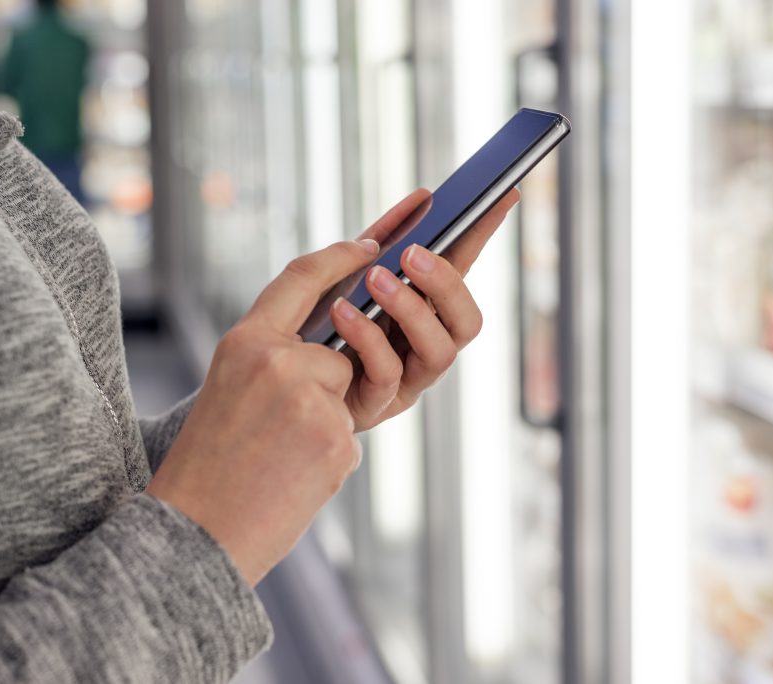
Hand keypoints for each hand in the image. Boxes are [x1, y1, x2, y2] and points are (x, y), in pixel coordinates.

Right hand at [146, 238, 381, 585]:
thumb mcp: (230, 387)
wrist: (194, 532)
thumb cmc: (210, 463)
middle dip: (328, 382)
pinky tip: (291, 478)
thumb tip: (337, 343)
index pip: (302, 276)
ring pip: (347, 396)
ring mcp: (308, 399)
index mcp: (245, 341)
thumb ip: (276, 355)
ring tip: (278, 456)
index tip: (372, 244)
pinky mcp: (334, 440)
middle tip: (284, 421)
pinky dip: (327, 459)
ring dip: (325, 425)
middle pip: (338, 351)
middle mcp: (276, 360)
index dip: (342, 256)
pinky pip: (349, 436)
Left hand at [330, 187, 520, 430]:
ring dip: (411, 309)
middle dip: (447, 284)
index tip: (503, 193)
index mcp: (423, 311)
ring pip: (441, 351)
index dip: (484, 236)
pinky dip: (367, 336)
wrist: (269, 379)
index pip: (463, 270)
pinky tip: (342, 311)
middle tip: (412, 254)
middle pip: (468, 320)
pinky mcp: (380, 404)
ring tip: (375, 280)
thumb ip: (381, 239)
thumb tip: (423, 199)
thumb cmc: (313, 323)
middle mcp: (424, 346)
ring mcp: (407, 379)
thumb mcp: (346, 272)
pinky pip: (388, 373)